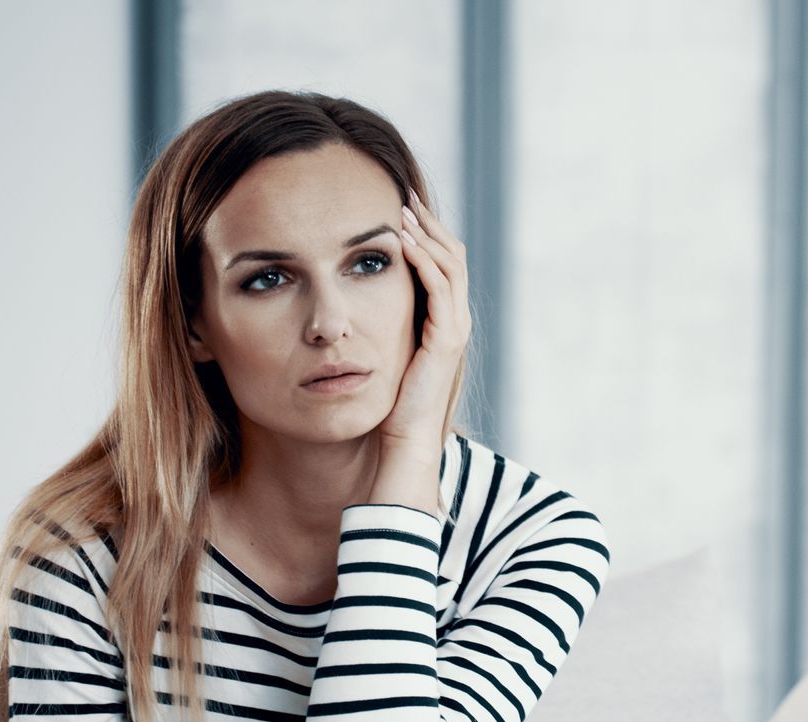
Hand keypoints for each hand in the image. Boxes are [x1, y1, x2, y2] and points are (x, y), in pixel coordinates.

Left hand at [372, 188, 469, 467]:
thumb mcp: (384, 352)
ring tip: (401, 212)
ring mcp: (455, 329)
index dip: (426, 233)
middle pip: (453, 256)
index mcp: (444, 320)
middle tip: (403, 196)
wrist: (403, 439)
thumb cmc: (388, 403)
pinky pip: (440, 289)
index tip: (399, 207)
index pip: (444, 264)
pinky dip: (424, 262)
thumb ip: (381, 324)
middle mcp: (456, 320)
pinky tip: (403, 244)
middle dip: (429, 223)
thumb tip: (351, 300)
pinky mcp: (447, 340)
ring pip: (450, 267)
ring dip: (426, 235)